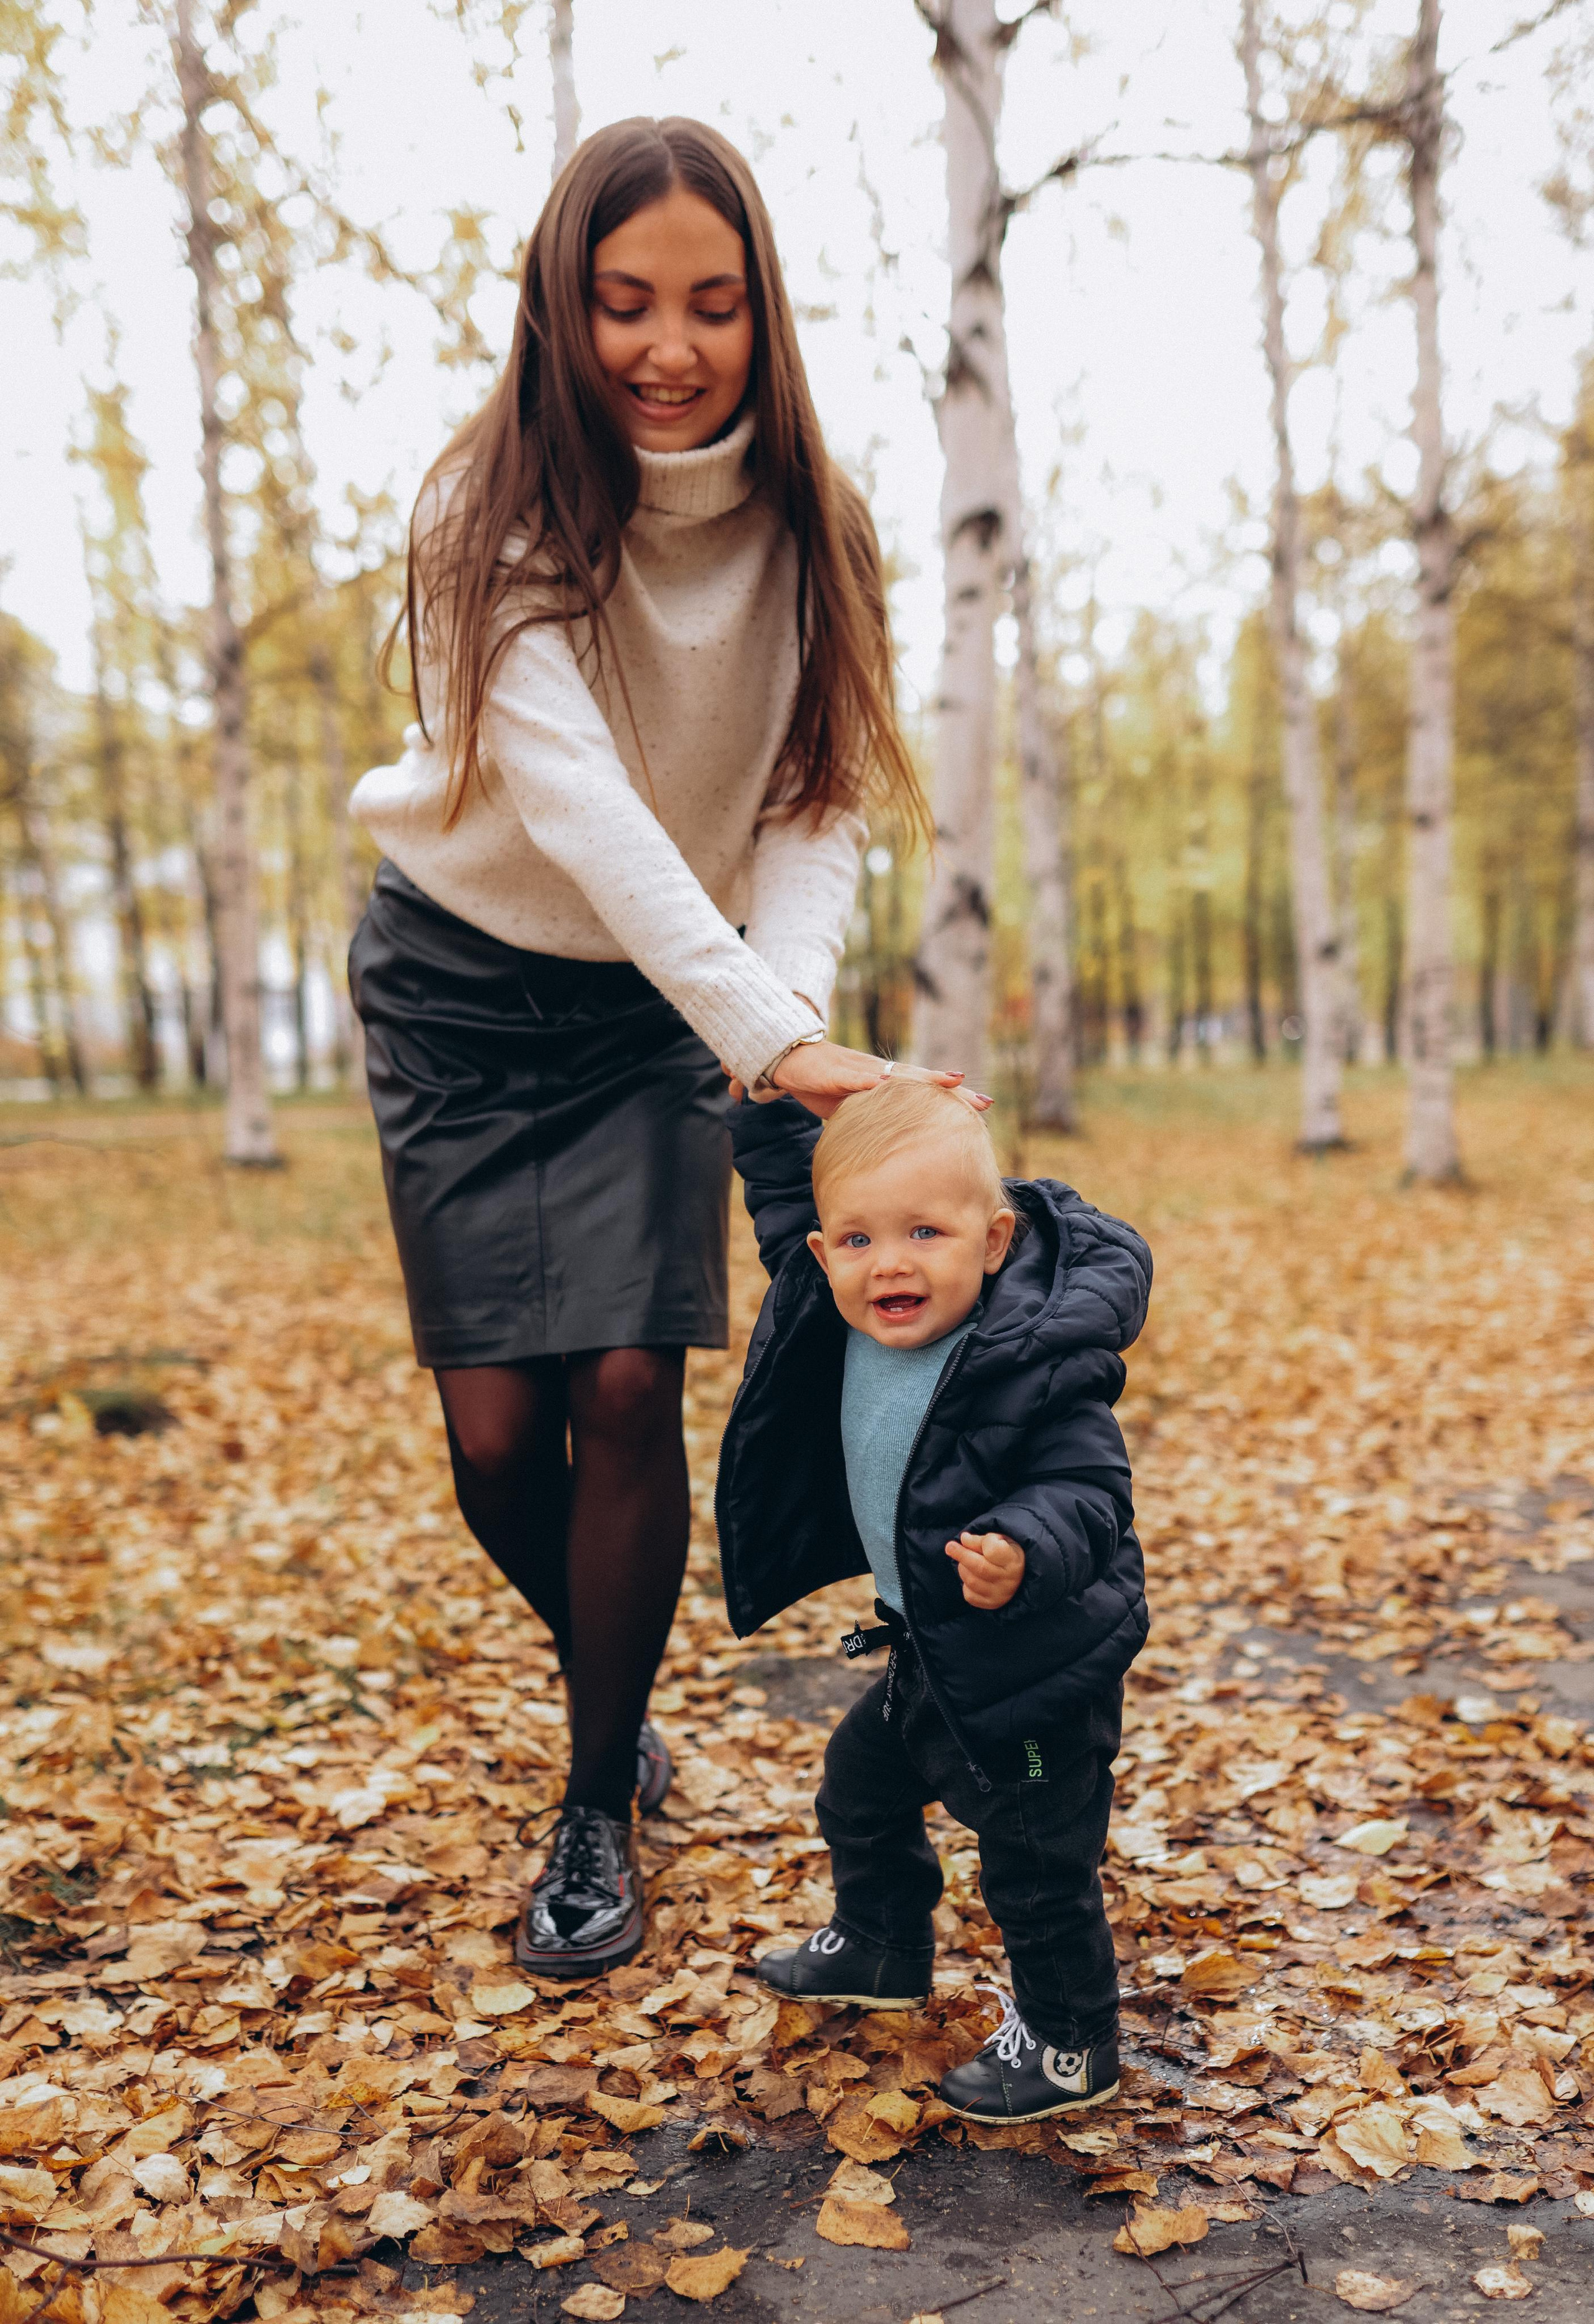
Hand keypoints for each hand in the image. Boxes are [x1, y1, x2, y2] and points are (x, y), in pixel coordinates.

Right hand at [726, 1046, 991, 1122]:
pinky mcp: (844, 1073)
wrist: (788, 1059)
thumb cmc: (819, 1083)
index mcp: (883, 1085)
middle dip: (956, 1092)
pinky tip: (902, 1085)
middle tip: (986, 1103)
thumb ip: (867, 1123)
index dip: (952, 1100)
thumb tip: (883, 1151)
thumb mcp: (847, 1110)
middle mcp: (880, 1074)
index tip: (981, 1109)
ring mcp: (864, 1071)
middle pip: (924, 1082)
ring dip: (931, 1080)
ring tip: (958, 1083)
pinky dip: (887, 1082)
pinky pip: (869, 1078)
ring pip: (905, 1076)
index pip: (923, 1092)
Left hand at [945, 1530, 1024, 1609]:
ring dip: (963, 1568)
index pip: (993, 1550)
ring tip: (966, 1562)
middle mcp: (1009, 1580)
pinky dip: (965, 1584)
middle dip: (961, 1555)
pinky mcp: (991, 1604)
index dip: (979, 1542)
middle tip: (949, 1546)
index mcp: (1013, 1560)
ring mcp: (1000, 1595)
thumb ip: (981, 1540)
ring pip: (972, 1581)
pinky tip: (971, 1577)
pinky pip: (969, 1595)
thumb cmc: (1005, 1553)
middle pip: (980, 1567)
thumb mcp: (999, 1540)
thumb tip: (964, 1539)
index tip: (967, 1538)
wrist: (1018, 1577)